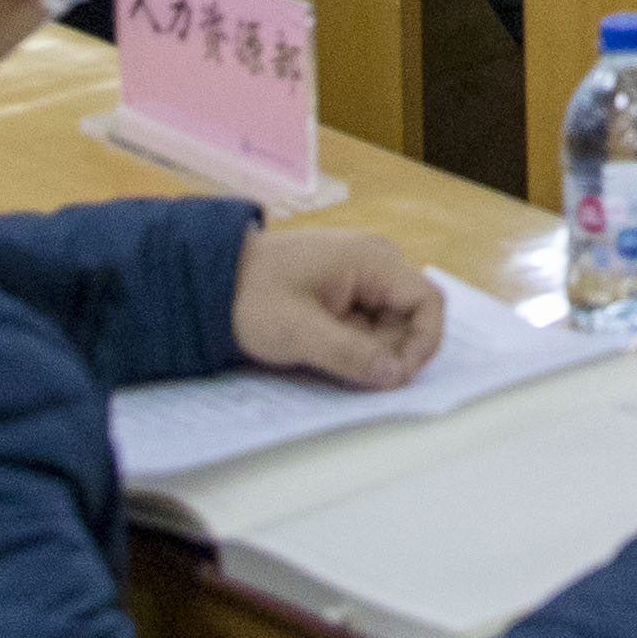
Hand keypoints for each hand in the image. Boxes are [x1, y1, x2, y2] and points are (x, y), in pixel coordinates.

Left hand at [229, 223, 441, 386]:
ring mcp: (358, 274)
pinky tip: (323, 350)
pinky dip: (354, 343)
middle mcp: (374, 261)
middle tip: (352, 374)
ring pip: (388, 323)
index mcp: (373, 259)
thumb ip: (352, 354)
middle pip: (410, 316)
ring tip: (327, 358)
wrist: (208, 277)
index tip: (396, 377)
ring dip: (370, 350)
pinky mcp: (342, 288)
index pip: (428, 302)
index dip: (422, 344)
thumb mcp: (299, 332)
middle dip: (390, 351)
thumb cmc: (251, 295)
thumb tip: (396, 376)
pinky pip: (366, 320)